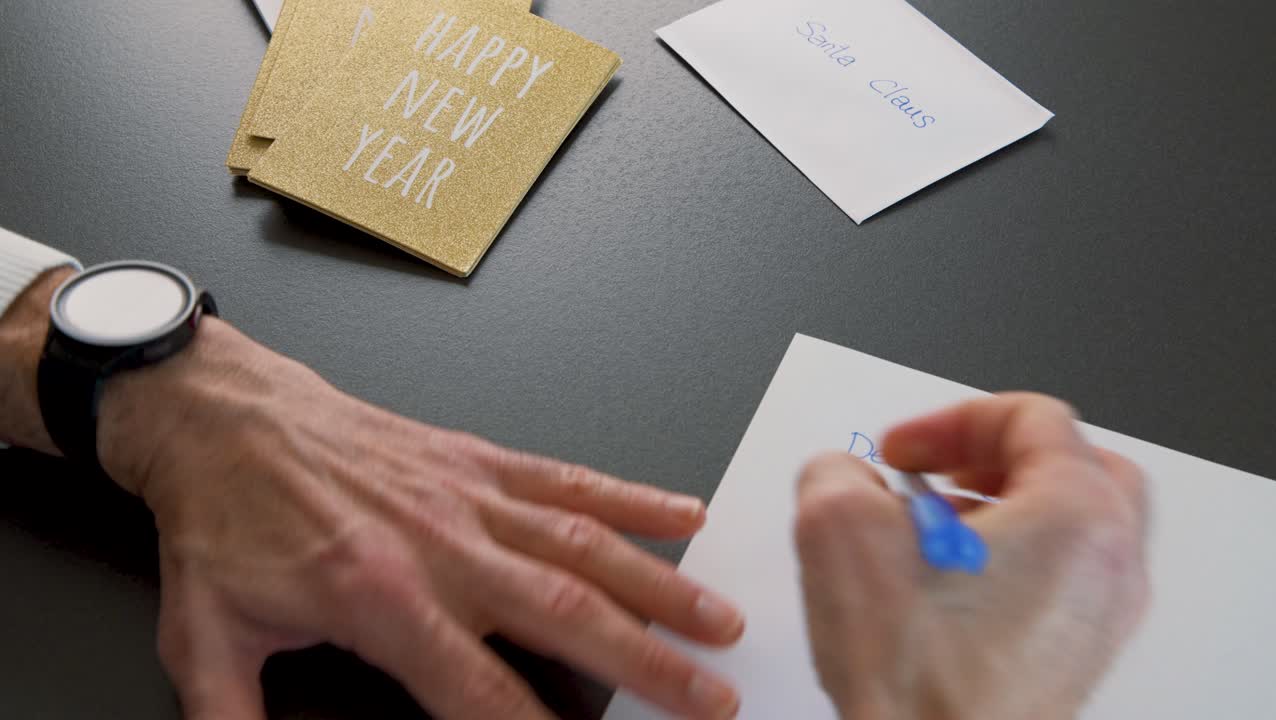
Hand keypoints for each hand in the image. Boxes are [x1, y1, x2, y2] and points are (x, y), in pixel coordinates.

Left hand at [82, 319, 743, 719]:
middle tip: (710, 699)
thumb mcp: (203, 636)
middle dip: (647, 666)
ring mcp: (470, 497)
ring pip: (584, 547)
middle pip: (565, 617)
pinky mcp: (478, 459)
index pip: (482, 692)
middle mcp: (443, 547)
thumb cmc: (224, 519)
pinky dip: (631, 499)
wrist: (226, 416)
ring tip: (720, 621)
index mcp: (380, 599)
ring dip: (660, 586)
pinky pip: (568, 480)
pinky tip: (682, 514)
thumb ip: (232, 719)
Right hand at [793, 394, 1148, 719]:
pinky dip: (1010, 559)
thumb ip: (836, 468)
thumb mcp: (837, 528)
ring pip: (1071, 523)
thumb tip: (845, 475)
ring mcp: (1100, 619)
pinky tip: (943, 585)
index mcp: (1077, 516)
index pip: (1030, 418)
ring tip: (933, 531)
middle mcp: (1110, 565)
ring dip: (1002, 507)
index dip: (948, 421)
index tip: (902, 450)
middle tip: (939, 473)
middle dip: (994, 456)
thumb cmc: (919, 685)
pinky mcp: (1074, 659)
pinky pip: (1059, 578)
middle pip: (1074, 463)